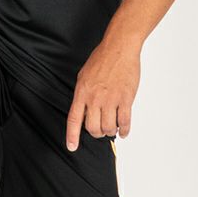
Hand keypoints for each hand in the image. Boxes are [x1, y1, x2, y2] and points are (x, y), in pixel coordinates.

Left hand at [66, 35, 141, 149]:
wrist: (119, 49)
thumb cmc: (101, 59)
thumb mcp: (84, 76)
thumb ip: (83, 94)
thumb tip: (83, 111)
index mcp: (82, 92)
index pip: (74, 119)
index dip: (72, 135)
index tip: (72, 147)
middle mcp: (95, 98)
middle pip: (93, 128)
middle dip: (96, 133)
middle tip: (100, 130)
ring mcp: (111, 100)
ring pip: (108, 127)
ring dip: (110, 131)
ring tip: (112, 128)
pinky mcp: (125, 99)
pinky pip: (124, 122)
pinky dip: (124, 130)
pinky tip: (123, 131)